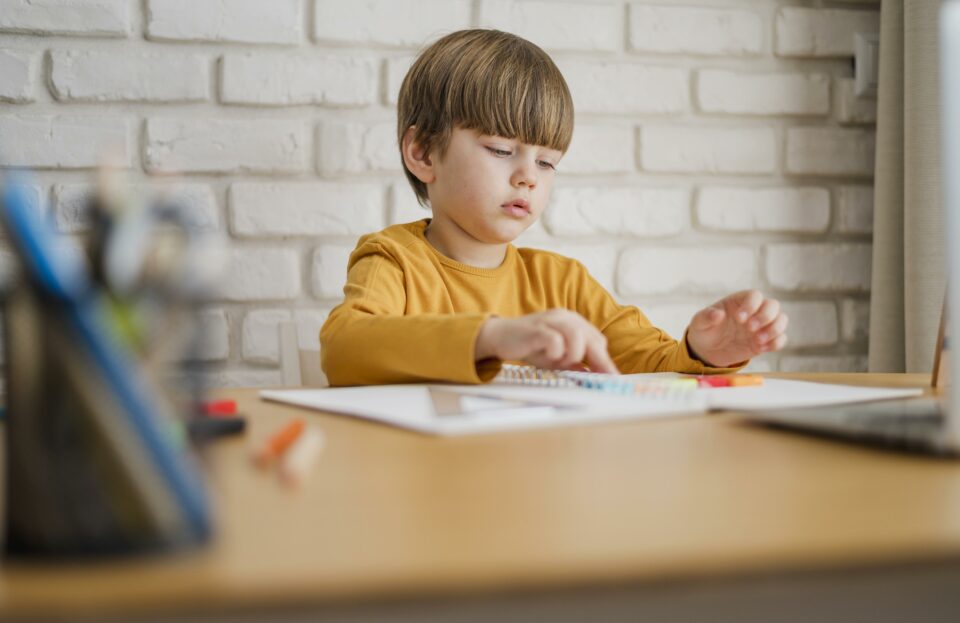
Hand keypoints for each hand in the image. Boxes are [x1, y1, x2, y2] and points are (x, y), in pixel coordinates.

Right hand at [475, 310, 618, 373]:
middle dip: (600, 362)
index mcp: (573, 322)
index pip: (597, 340)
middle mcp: (565, 317)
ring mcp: (551, 320)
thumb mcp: (556, 358)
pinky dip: (556, 352)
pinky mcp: (537, 328)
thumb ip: (575, 363)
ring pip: (577, 336)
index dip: (605, 360)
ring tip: (563, 363)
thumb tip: (595, 375)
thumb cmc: (531, 346)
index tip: (611, 378)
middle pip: (592, 338)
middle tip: (605, 379)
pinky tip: (549, 356)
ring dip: (575, 355)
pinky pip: (555, 340)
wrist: (500, 336)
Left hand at [686, 290, 787, 367]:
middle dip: (766, 317)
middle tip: (750, 328)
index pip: (755, 295)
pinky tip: (762, 348)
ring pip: (781, 320)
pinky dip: (776, 343)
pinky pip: (781, 339)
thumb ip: (706, 317)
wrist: (708, 351)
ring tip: (758, 340)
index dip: (751, 305)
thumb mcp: (699, 323)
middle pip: (773, 305)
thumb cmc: (704, 331)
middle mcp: (754, 311)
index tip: (739, 319)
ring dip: (775, 329)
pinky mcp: (765, 341)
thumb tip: (717, 314)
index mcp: (739, 301)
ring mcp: (761, 326)